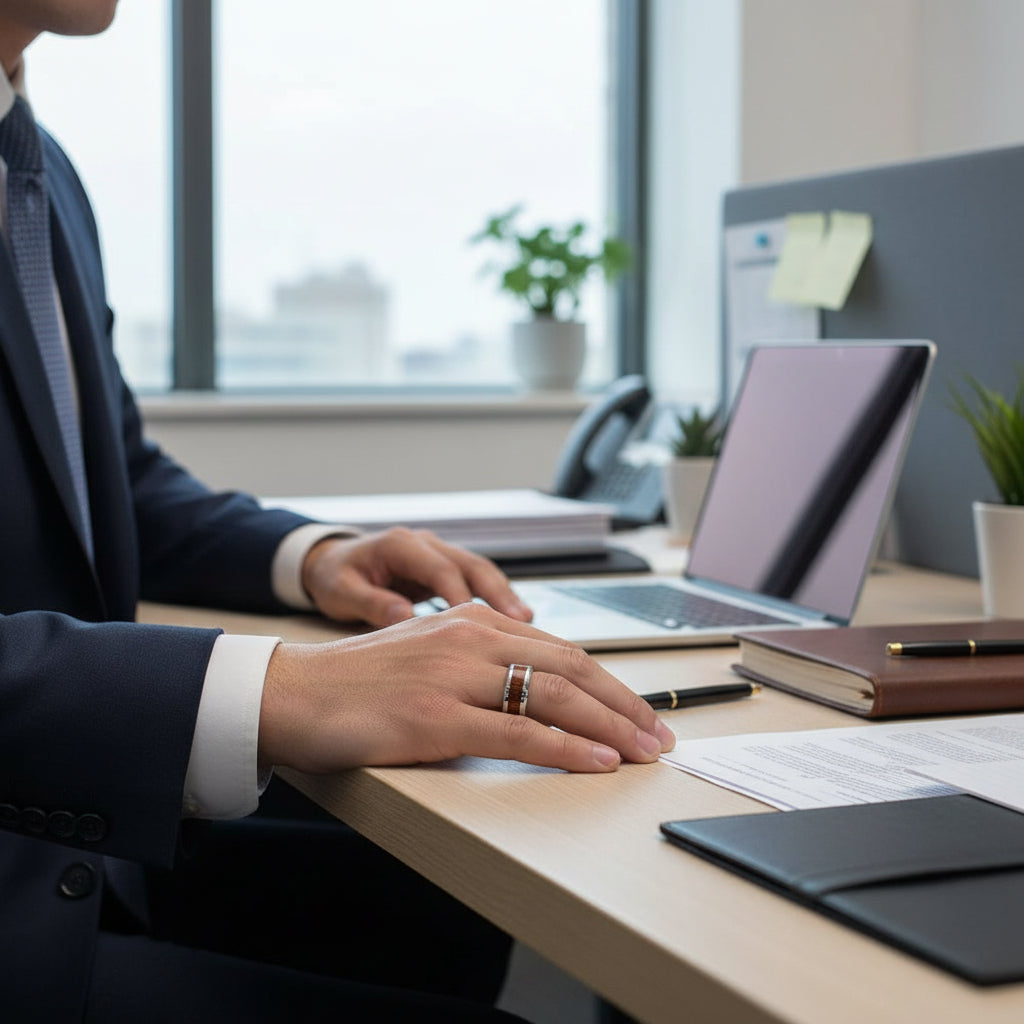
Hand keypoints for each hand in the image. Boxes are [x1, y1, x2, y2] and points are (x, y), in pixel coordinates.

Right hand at [259, 602, 676, 773]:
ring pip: (554, 697)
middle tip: (658, 735)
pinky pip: (518, 733)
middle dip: (624, 704)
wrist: (292, 692)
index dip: (610, 682)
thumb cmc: (360, 681)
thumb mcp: (430, 655)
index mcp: (472, 619)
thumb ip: (480, 662)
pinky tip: (596, 761)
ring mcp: (454, 676)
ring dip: (610, 727)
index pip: (561, 648)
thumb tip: (535, 694)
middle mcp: (470, 638)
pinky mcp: (436, 717)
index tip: (639, 710)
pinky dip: (565, 748)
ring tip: (644, 752)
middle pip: (570, 668)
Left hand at [300, 527, 532, 626]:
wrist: (332, 562)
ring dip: (504, 596)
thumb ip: (372, 603)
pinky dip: (496, 601)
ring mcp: (438, 553)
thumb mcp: (341, 592)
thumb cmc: (335, 578)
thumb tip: (405, 618)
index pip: (439, 568)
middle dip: (499, 592)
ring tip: (529, 625)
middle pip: (471, 564)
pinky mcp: (445, 568)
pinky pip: (477, 582)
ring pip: (481, 571)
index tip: (480, 627)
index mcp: (400, 544)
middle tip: (523, 622)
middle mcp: (426, 543)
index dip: (461, 596)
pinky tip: (515, 624)